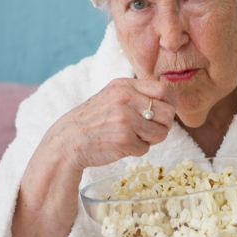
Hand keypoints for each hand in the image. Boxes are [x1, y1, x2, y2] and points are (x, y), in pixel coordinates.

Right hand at [11, 78, 175, 236]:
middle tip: (148, 131)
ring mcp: (125, 119)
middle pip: (168, 113)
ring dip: (150, 140)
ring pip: (161, 133)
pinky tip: (121, 146)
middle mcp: (125, 99)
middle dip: (162, 126)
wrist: (68, 141)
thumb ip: (136, 94)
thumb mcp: (112, 96)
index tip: (159, 115)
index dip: (167, 105)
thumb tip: (169, 102)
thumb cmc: (94, 121)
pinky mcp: (124, 140)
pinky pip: (146, 149)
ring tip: (133, 138)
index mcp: (124, 85)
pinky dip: (136, 151)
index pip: (163, 90)